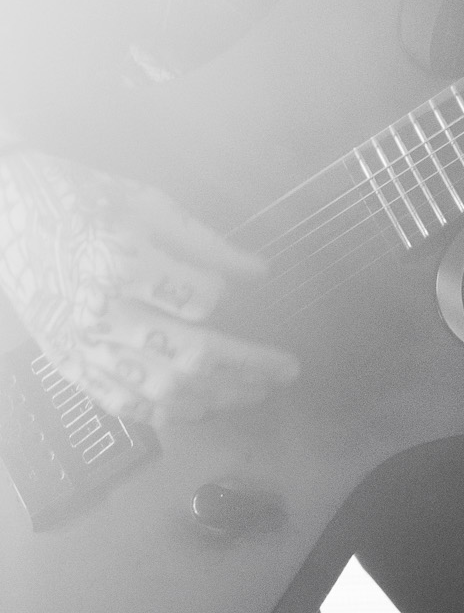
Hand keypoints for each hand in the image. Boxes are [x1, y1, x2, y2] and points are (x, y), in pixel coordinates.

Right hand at [0, 149, 298, 428]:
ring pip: (162, 391)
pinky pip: (126, 404)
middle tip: (286, 369)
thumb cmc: (84, 199)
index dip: (228, 295)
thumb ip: (205, 242)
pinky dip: (168, 413)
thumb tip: (257, 271)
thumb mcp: (148, 203)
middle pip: (190, 356)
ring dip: (217, 397)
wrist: (8, 219)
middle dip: (247, 367)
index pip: (200, 298)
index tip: (246, 288)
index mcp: (122, 261)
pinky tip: (201, 408)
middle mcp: (103, 314)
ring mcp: (84, 348)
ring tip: (255, 390)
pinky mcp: (71, 368)